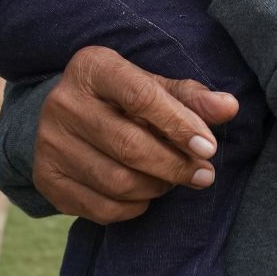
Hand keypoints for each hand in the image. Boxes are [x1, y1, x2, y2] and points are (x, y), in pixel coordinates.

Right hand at [32, 46, 239, 222]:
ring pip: (117, 181)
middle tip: (204, 174)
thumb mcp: (154, 87)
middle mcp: (62, 102)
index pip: (141, 98)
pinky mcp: (46, 178)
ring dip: (157, 187)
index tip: (209, 148)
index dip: (180, 125)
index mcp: (92, 67)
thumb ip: (192, 98)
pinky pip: (101, 208)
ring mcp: (49, 143)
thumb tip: (230, 107)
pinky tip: (147, 195)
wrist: (66, 115)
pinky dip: (134, 207)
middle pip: (129, 145)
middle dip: (175, 165)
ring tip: (174, 179)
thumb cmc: (122, 97)